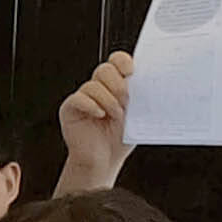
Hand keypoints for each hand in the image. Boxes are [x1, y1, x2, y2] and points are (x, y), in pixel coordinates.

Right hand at [60, 54, 134, 188]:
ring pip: (93, 85)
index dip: (123, 62)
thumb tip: (151, 83)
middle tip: (126, 100)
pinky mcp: (70, 109)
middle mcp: (99, 89)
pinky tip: (99, 115)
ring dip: (108, 100)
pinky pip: (78, 99)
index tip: (132, 72)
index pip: (116, 61)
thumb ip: (140, 97)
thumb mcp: (137, 114)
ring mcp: (83, 98)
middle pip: (104, 69)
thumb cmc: (120, 139)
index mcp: (116, 85)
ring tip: (115, 115)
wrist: (104, 160)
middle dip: (118, 84)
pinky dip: (91, 106)